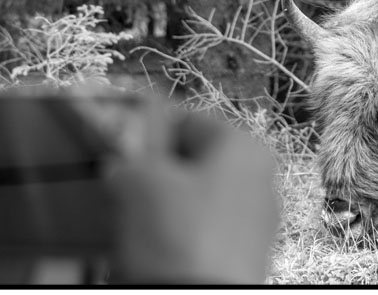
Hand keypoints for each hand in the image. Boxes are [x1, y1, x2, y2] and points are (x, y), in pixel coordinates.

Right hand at [104, 102, 280, 283]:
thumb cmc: (182, 233)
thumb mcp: (141, 183)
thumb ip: (129, 163)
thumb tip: (121, 167)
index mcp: (244, 148)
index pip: (189, 121)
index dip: (149, 127)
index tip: (119, 139)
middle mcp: (258, 179)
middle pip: (193, 163)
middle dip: (153, 170)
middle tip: (119, 179)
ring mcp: (254, 220)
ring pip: (194, 200)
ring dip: (160, 205)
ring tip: (128, 216)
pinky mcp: (241, 256)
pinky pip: (198, 233)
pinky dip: (173, 234)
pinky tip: (148, 245)